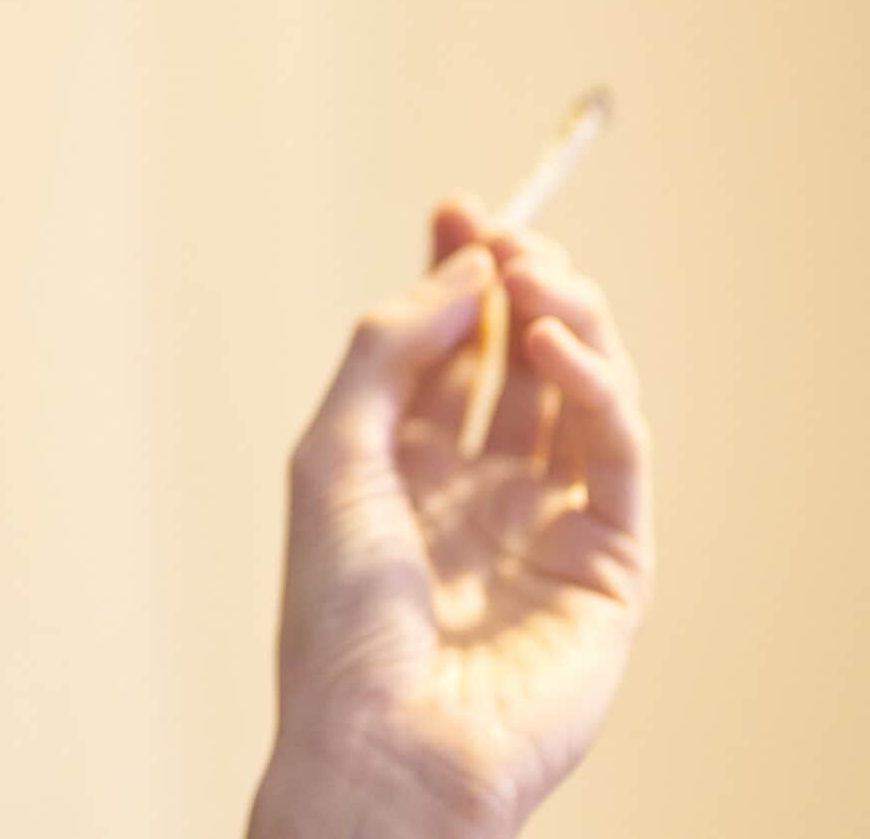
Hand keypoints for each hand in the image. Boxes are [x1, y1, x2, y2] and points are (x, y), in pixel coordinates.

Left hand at [255, 195, 656, 836]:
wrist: (383, 740)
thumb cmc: (337, 616)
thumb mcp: (332, 454)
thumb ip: (391, 352)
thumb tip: (462, 265)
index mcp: (402, 468)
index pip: (447, 351)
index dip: (456, 275)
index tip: (459, 206)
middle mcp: (476, 490)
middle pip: (518, 362)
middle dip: (518, 286)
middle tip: (508, 238)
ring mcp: (545, 526)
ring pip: (579, 396)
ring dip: (565, 322)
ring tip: (533, 274)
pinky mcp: (608, 566)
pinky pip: (613, 455)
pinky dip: (596, 389)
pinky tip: (554, 344)